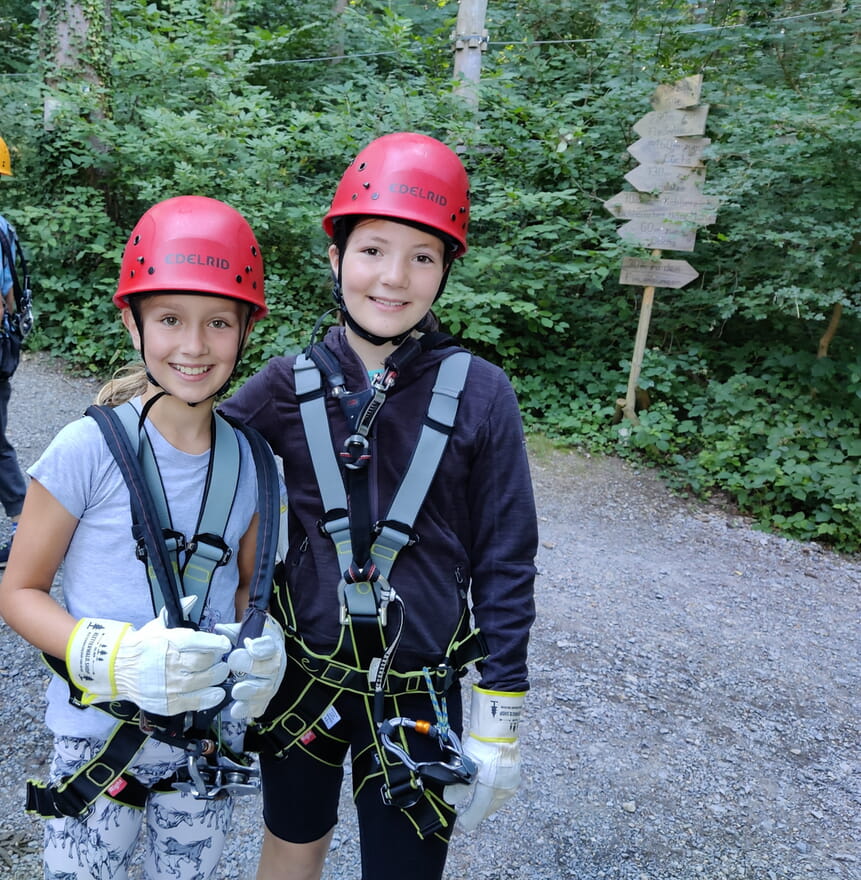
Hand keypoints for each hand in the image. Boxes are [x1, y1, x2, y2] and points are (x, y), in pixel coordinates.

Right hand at [66, 596, 230, 714]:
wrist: (116, 670)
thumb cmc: (142, 647)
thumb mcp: (156, 626)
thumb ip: (176, 613)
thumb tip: (193, 599)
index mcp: (168, 642)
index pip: (196, 641)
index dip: (215, 643)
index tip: (225, 644)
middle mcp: (169, 664)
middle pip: (203, 662)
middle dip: (218, 660)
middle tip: (221, 659)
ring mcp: (168, 685)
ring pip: (202, 682)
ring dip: (217, 677)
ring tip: (219, 672)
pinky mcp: (167, 703)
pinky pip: (194, 702)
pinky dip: (209, 697)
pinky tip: (217, 692)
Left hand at [216, 613, 286, 720]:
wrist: (264, 652)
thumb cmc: (252, 641)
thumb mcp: (244, 631)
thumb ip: (232, 632)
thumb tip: (219, 629)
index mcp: (271, 645)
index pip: (270, 646)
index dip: (260, 647)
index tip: (248, 644)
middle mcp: (275, 664)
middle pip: (270, 668)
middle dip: (252, 668)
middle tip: (233, 668)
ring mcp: (272, 682)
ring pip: (266, 689)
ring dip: (250, 692)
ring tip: (235, 691)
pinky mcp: (265, 698)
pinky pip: (260, 707)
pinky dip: (248, 710)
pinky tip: (236, 710)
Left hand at [443, 686, 525, 830]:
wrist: (499, 729)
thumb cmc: (483, 745)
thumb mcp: (466, 765)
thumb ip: (458, 786)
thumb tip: (450, 800)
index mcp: (491, 789)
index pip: (478, 811)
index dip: (468, 819)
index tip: (460, 824)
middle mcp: (503, 790)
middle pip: (488, 808)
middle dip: (477, 813)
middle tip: (466, 817)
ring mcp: (511, 784)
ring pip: (496, 802)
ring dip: (485, 805)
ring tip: (476, 806)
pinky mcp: (514, 777)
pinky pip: (502, 793)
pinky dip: (493, 795)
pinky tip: (488, 792)